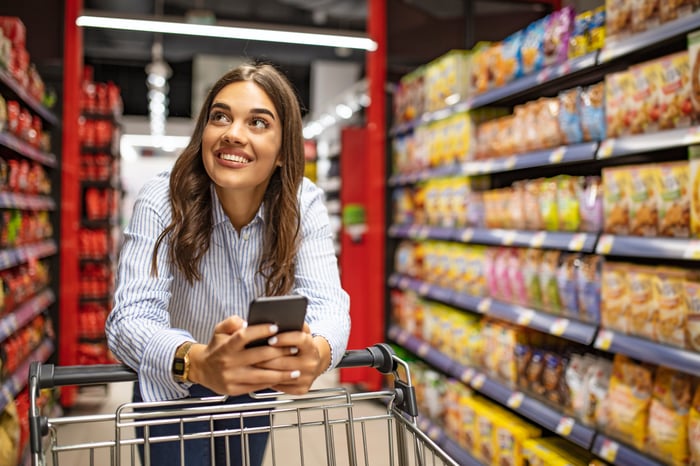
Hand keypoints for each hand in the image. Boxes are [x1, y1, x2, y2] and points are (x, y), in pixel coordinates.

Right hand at [186, 316, 304, 395]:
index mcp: (225, 346)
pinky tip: (284, 378)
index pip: (244, 336)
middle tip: (294, 348)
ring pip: (261, 375)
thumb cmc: (217, 347)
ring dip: (281, 373)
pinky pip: (257, 386)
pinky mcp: (234, 390)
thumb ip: (232, 322)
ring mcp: (231, 378)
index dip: (260, 331)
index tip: (276, 327)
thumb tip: (247, 322)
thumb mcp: (219, 330)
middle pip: (258, 356)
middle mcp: (228, 362)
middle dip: (279, 352)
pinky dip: (272, 382)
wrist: (201, 369)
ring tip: (296, 370)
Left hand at [256, 323, 330, 394]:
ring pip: (280, 374)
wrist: (315, 362)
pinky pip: (280, 386)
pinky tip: (259, 374)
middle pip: (285, 360)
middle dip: (266, 356)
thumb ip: (292, 323)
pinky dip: (268, 380)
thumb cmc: (301, 344)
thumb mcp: (300, 330)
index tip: (270, 339)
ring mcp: (307, 377)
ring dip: (264, 369)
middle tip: (250, 353)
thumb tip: (276, 321)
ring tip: (250, 363)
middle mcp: (311, 362)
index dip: (285, 338)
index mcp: (311, 345)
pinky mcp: (301, 389)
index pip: (300, 340)